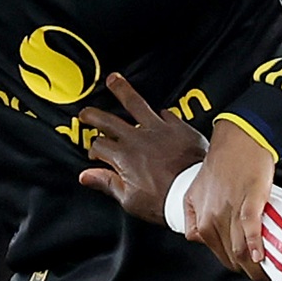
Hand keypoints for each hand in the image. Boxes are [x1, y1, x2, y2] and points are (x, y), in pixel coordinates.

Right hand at [75, 71, 209, 226]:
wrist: (196, 193)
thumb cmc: (165, 200)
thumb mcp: (130, 199)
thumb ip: (107, 183)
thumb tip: (86, 176)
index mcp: (123, 157)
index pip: (99, 146)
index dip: (94, 150)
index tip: (96, 156)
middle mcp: (138, 138)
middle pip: (108, 120)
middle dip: (93, 115)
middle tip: (85, 112)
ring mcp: (158, 129)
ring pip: (135, 103)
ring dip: (122, 90)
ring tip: (114, 80)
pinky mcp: (178, 127)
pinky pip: (165, 114)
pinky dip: (159, 114)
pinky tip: (157, 112)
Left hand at [181, 114, 275, 278]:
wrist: (238, 140)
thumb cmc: (221, 164)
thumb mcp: (195, 192)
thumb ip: (192, 217)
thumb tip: (198, 238)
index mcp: (202, 220)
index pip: (219, 255)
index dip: (235, 266)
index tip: (250, 272)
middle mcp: (213, 219)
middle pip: (231, 257)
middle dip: (250, 273)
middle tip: (268, 280)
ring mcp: (230, 211)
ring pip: (240, 251)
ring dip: (257, 269)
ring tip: (273, 278)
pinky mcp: (250, 201)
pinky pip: (250, 229)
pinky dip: (255, 246)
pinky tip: (261, 257)